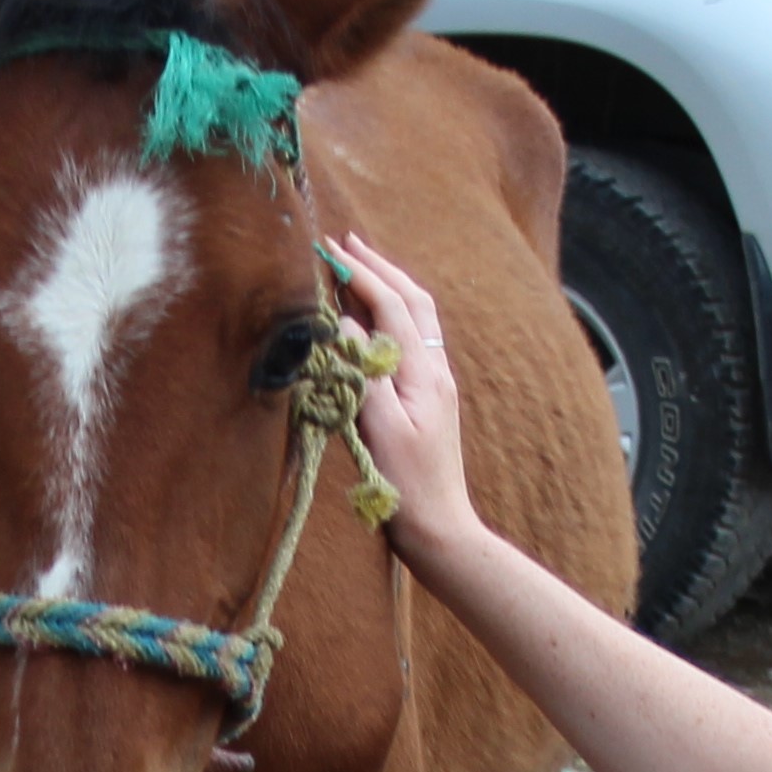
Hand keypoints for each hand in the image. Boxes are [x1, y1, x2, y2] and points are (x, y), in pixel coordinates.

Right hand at [326, 239, 486, 559]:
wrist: (440, 528)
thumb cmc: (406, 486)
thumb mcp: (380, 429)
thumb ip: (365, 372)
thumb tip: (349, 323)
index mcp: (423, 374)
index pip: (393, 306)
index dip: (362, 274)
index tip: (332, 250)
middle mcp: (435, 370)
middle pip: (412, 300)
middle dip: (378, 266)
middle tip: (344, 243)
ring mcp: (435, 383)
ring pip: (416, 316)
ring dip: (387, 284)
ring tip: (358, 265)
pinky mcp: (429, 398)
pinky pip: (411, 339)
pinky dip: (390, 313)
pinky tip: (373, 316)